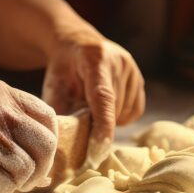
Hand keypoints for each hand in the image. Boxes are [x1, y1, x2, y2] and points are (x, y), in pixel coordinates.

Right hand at [0, 79, 57, 192]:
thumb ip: (5, 119)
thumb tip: (38, 162)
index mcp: (2, 93)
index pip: (48, 119)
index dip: (47, 144)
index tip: (36, 159)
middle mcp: (1, 110)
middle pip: (46, 147)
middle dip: (38, 170)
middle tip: (21, 180)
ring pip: (25, 172)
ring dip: (9, 184)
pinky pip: (2, 189)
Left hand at [41, 28, 144, 145]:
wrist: (77, 44)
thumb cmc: (63, 69)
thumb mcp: (54, 87)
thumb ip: (61, 112)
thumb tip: (66, 144)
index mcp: (95, 59)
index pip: (103, 97)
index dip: (103, 124)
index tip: (98, 147)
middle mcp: (119, 62)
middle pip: (114, 108)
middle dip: (99, 121)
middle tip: (82, 117)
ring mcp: (132, 69)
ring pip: (125, 112)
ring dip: (110, 118)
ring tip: (92, 106)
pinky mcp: (139, 77)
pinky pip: (135, 110)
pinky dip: (121, 115)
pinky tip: (107, 108)